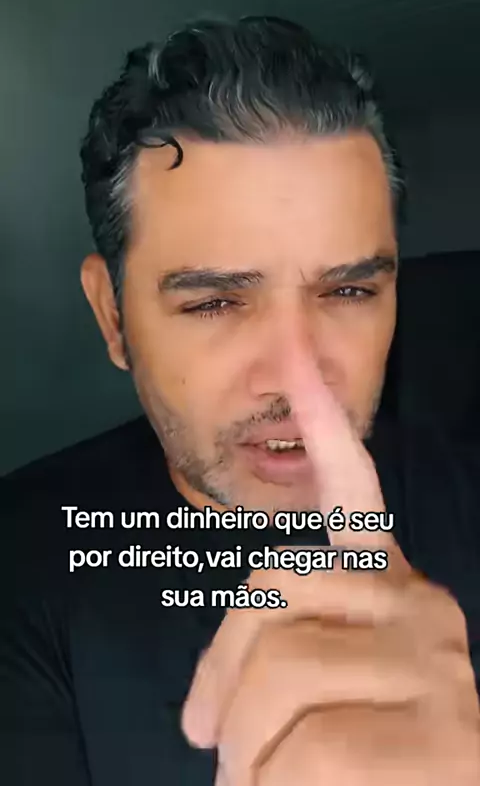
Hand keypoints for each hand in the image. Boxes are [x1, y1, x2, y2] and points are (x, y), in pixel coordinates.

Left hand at [182, 350, 479, 784]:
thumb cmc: (363, 763)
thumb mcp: (313, 701)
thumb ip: (277, 667)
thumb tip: (204, 722)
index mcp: (383, 590)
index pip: (355, 495)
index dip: (326, 431)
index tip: (301, 364)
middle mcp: (418, 606)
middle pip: (274, 593)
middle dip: (225, 682)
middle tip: (220, 750)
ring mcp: (436, 662)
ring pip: (283, 676)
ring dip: (245, 758)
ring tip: (258, 785)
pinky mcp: (449, 732)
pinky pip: (316, 752)